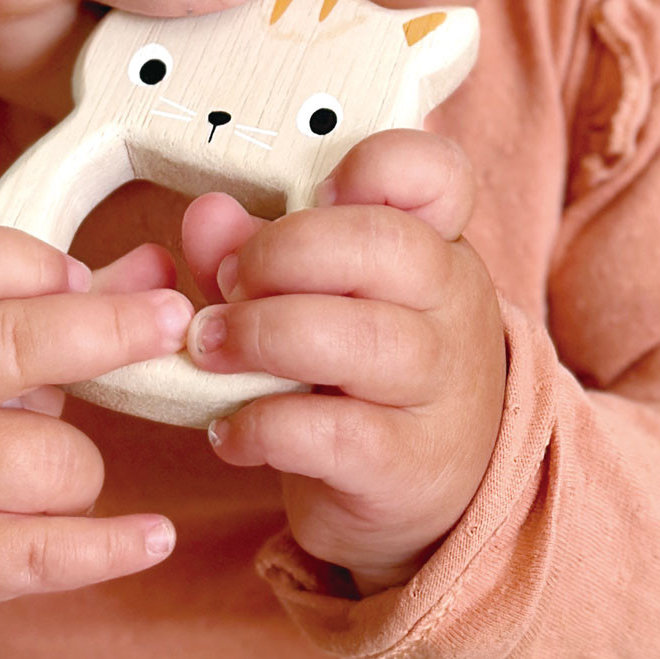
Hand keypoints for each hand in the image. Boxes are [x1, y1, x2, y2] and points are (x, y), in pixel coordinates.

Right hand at [0, 225, 192, 628]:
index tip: (78, 274)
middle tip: (176, 320)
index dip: (25, 262)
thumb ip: (58, 305)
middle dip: (105, 330)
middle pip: (3, 345)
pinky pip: (39, 552)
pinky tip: (156, 536)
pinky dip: (110, 547)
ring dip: (83, 469)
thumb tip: (159, 267)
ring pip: (44, 459)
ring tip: (56, 479)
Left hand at [176, 130, 505, 594]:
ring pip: (362, 339)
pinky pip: (333, 433)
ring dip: (263, 335)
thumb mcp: (320, 297)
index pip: (437, 174)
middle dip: (283, 253)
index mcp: (435, 243)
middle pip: (385, 246)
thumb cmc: (361, 373)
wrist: (418, 491)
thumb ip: (258, 249)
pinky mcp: (407, 465)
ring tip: (211, 348)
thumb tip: (207, 214)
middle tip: (230, 283)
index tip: (313, 193)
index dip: (373, 167)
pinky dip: (262, 425)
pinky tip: (230, 428)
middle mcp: (452, 306)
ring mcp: (440, 389)